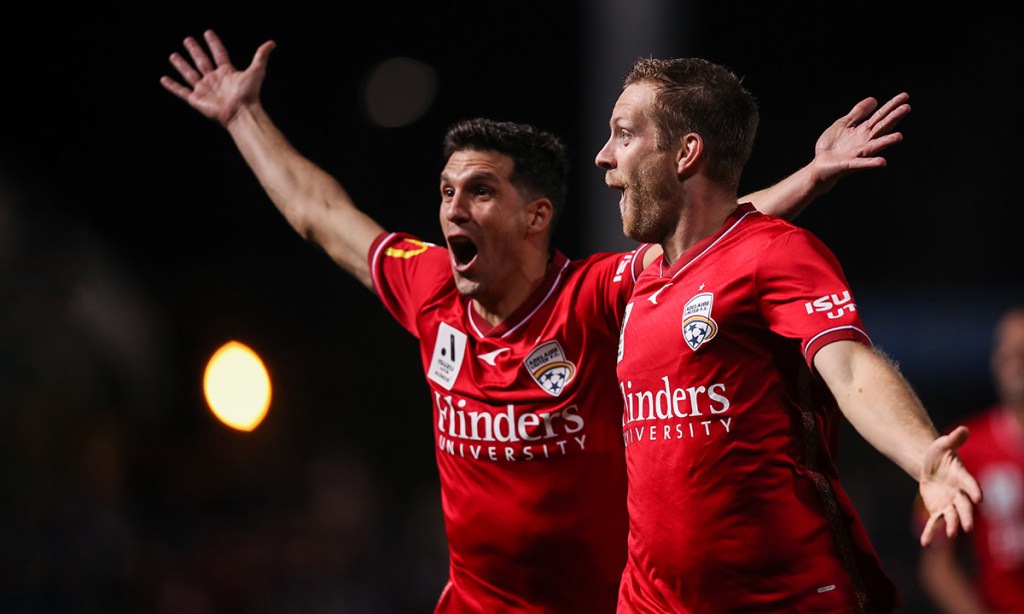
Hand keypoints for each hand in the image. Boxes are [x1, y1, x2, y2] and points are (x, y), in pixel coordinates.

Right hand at [160, 30, 275, 126]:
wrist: (242, 112)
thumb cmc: (250, 95)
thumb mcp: (256, 71)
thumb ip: (261, 56)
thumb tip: (271, 44)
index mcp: (227, 73)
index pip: (219, 54)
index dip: (214, 43)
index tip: (208, 33)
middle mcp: (214, 80)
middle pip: (202, 61)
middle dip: (195, 50)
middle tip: (188, 40)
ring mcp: (205, 89)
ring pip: (190, 74)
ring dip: (181, 65)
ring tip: (173, 55)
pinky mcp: (196, 99)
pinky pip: (181, 91)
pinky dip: (172, 86)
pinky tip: (164, 79)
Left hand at [810, 92, 910, 188]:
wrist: (818, 165)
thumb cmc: (831, 146)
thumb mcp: (844, 123)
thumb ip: (858, 113)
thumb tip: (874, 99)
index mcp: (863, 130)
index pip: (880, 116)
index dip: (891, 105)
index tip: (905, 96)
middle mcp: (865, 141)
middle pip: (881, 127)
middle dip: (893, 118)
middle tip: (907, 107)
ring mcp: (858, 153)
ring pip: (875, 146)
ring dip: (887, 141)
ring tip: (899, 136)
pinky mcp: (849, 164)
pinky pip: (862, 163)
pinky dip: (871, 163)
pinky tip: (882, 162)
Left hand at [918, 425, 983, 546]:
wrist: (931, 468)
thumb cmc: (939, 455)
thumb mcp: (942, 445)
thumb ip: (952, 440)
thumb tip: (963, 429)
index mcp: (962, 478)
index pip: (970, 484)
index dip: (974, 490)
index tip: (979, 497)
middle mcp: (959, 494)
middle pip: (964, 506)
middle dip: (966, 516)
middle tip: (968, 527)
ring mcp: (949, 504)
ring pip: (952, 517)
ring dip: (951, 526)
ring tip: (951, 534)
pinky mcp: (937, 510)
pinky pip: (934, 523)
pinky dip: (930, 533)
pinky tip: (925, 543)